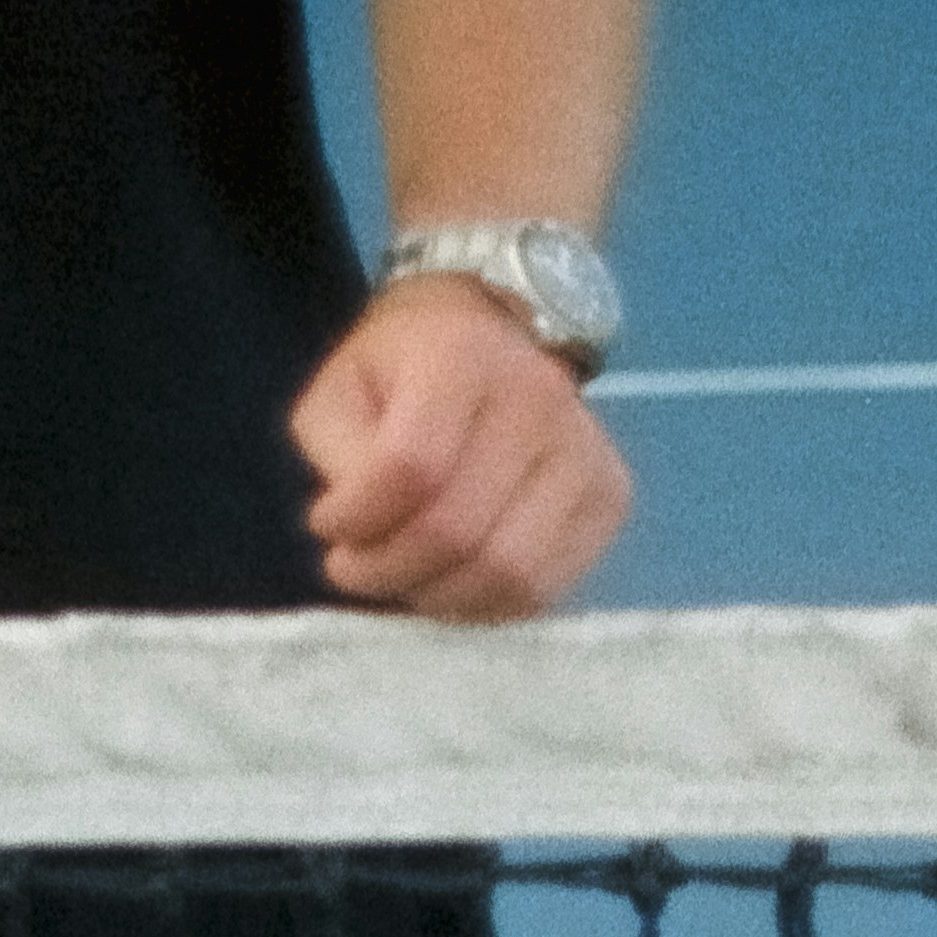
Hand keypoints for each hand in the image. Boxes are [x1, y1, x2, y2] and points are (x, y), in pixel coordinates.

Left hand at [292, 282, 632, 624]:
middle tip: (358, 567)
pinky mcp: (609, 494)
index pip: (410, 470)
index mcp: (462, 357)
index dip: (358, 520)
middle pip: (457, 532)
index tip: (327, 525)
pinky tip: (456, 581)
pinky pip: (545, 588)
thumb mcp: (341, 388)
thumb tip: (358, 530)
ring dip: (441, 598)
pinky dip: (490, 605)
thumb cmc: (404, 368)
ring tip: (408, 576)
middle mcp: (538, 396)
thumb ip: (337, 454)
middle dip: (391, 570)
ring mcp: (584, 448)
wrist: (495, 332)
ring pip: (507, 573)